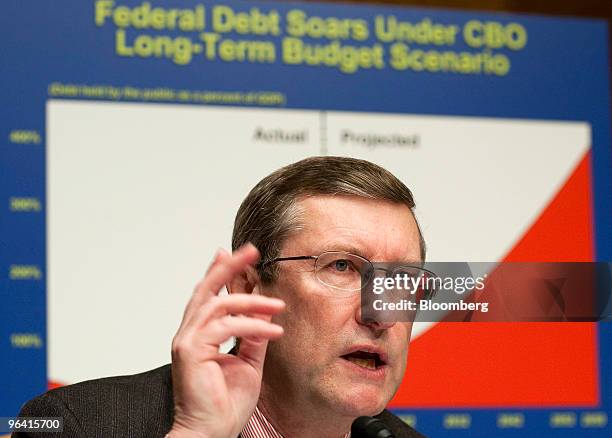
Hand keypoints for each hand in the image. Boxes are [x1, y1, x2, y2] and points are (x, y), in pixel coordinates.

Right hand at [169, 244, 284, 437]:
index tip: (234, 253)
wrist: (211, 432)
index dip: (220, 271)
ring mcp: (188, 341)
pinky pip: (226, 327)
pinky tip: (272, 330)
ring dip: (250, 300)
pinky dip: (252, 326)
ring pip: (219, 304)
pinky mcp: (192, 351)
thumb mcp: (248, 364)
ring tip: (276, 304)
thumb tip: (263, 317)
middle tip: (250, 251)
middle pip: (207, 289)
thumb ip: (252, 338)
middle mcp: (189, 334)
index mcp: (199, 335)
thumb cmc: (224, 404)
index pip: (208, 295)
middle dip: (229, 266)